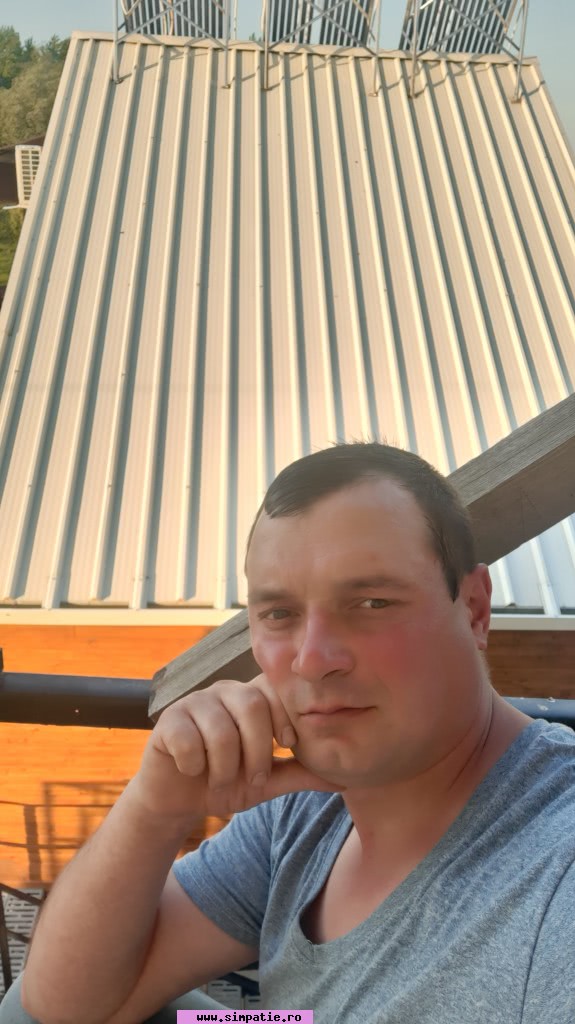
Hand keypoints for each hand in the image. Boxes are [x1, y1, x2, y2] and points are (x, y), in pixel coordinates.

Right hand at [131, 675, 341, 823]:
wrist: (177, 801)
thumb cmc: (225, 783)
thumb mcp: (268, 782)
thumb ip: (300, 774)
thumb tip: (344, 777)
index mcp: (250, 699)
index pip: (275, 690)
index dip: (285, 716)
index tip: (286, 745)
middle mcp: (223, 693)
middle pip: (252, 705)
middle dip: (258, 750)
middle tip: (254, 779)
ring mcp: (194, 703)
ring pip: (220, 727)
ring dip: (225, 766)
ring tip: (221, 781)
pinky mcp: (168, 720)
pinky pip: (188, 739)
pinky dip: (195, 764)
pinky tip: (192, 771)